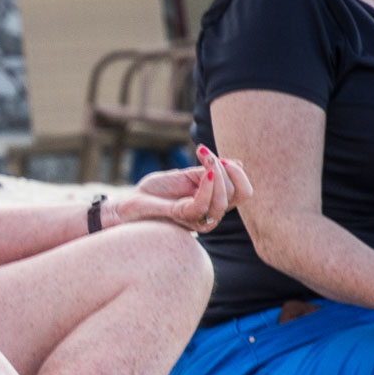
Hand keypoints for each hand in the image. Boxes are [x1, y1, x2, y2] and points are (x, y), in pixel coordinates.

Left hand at [118, 145, 251, 233]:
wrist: (129, 203)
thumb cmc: (157, 191)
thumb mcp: (188, 176)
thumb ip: (211, 171)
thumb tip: (239, 163)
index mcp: (214, 204)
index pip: (244, 193)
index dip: (238, 173)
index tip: (218, 157)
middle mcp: (210, 216)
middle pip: (238, 194)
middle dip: (227, 168)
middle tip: (205, 153)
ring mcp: (197, 220)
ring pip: (223, 200)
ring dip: (217, 171)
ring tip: (202, 154)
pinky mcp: (180, 218)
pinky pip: (202, 203)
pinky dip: (208, 184)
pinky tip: (206, 170)